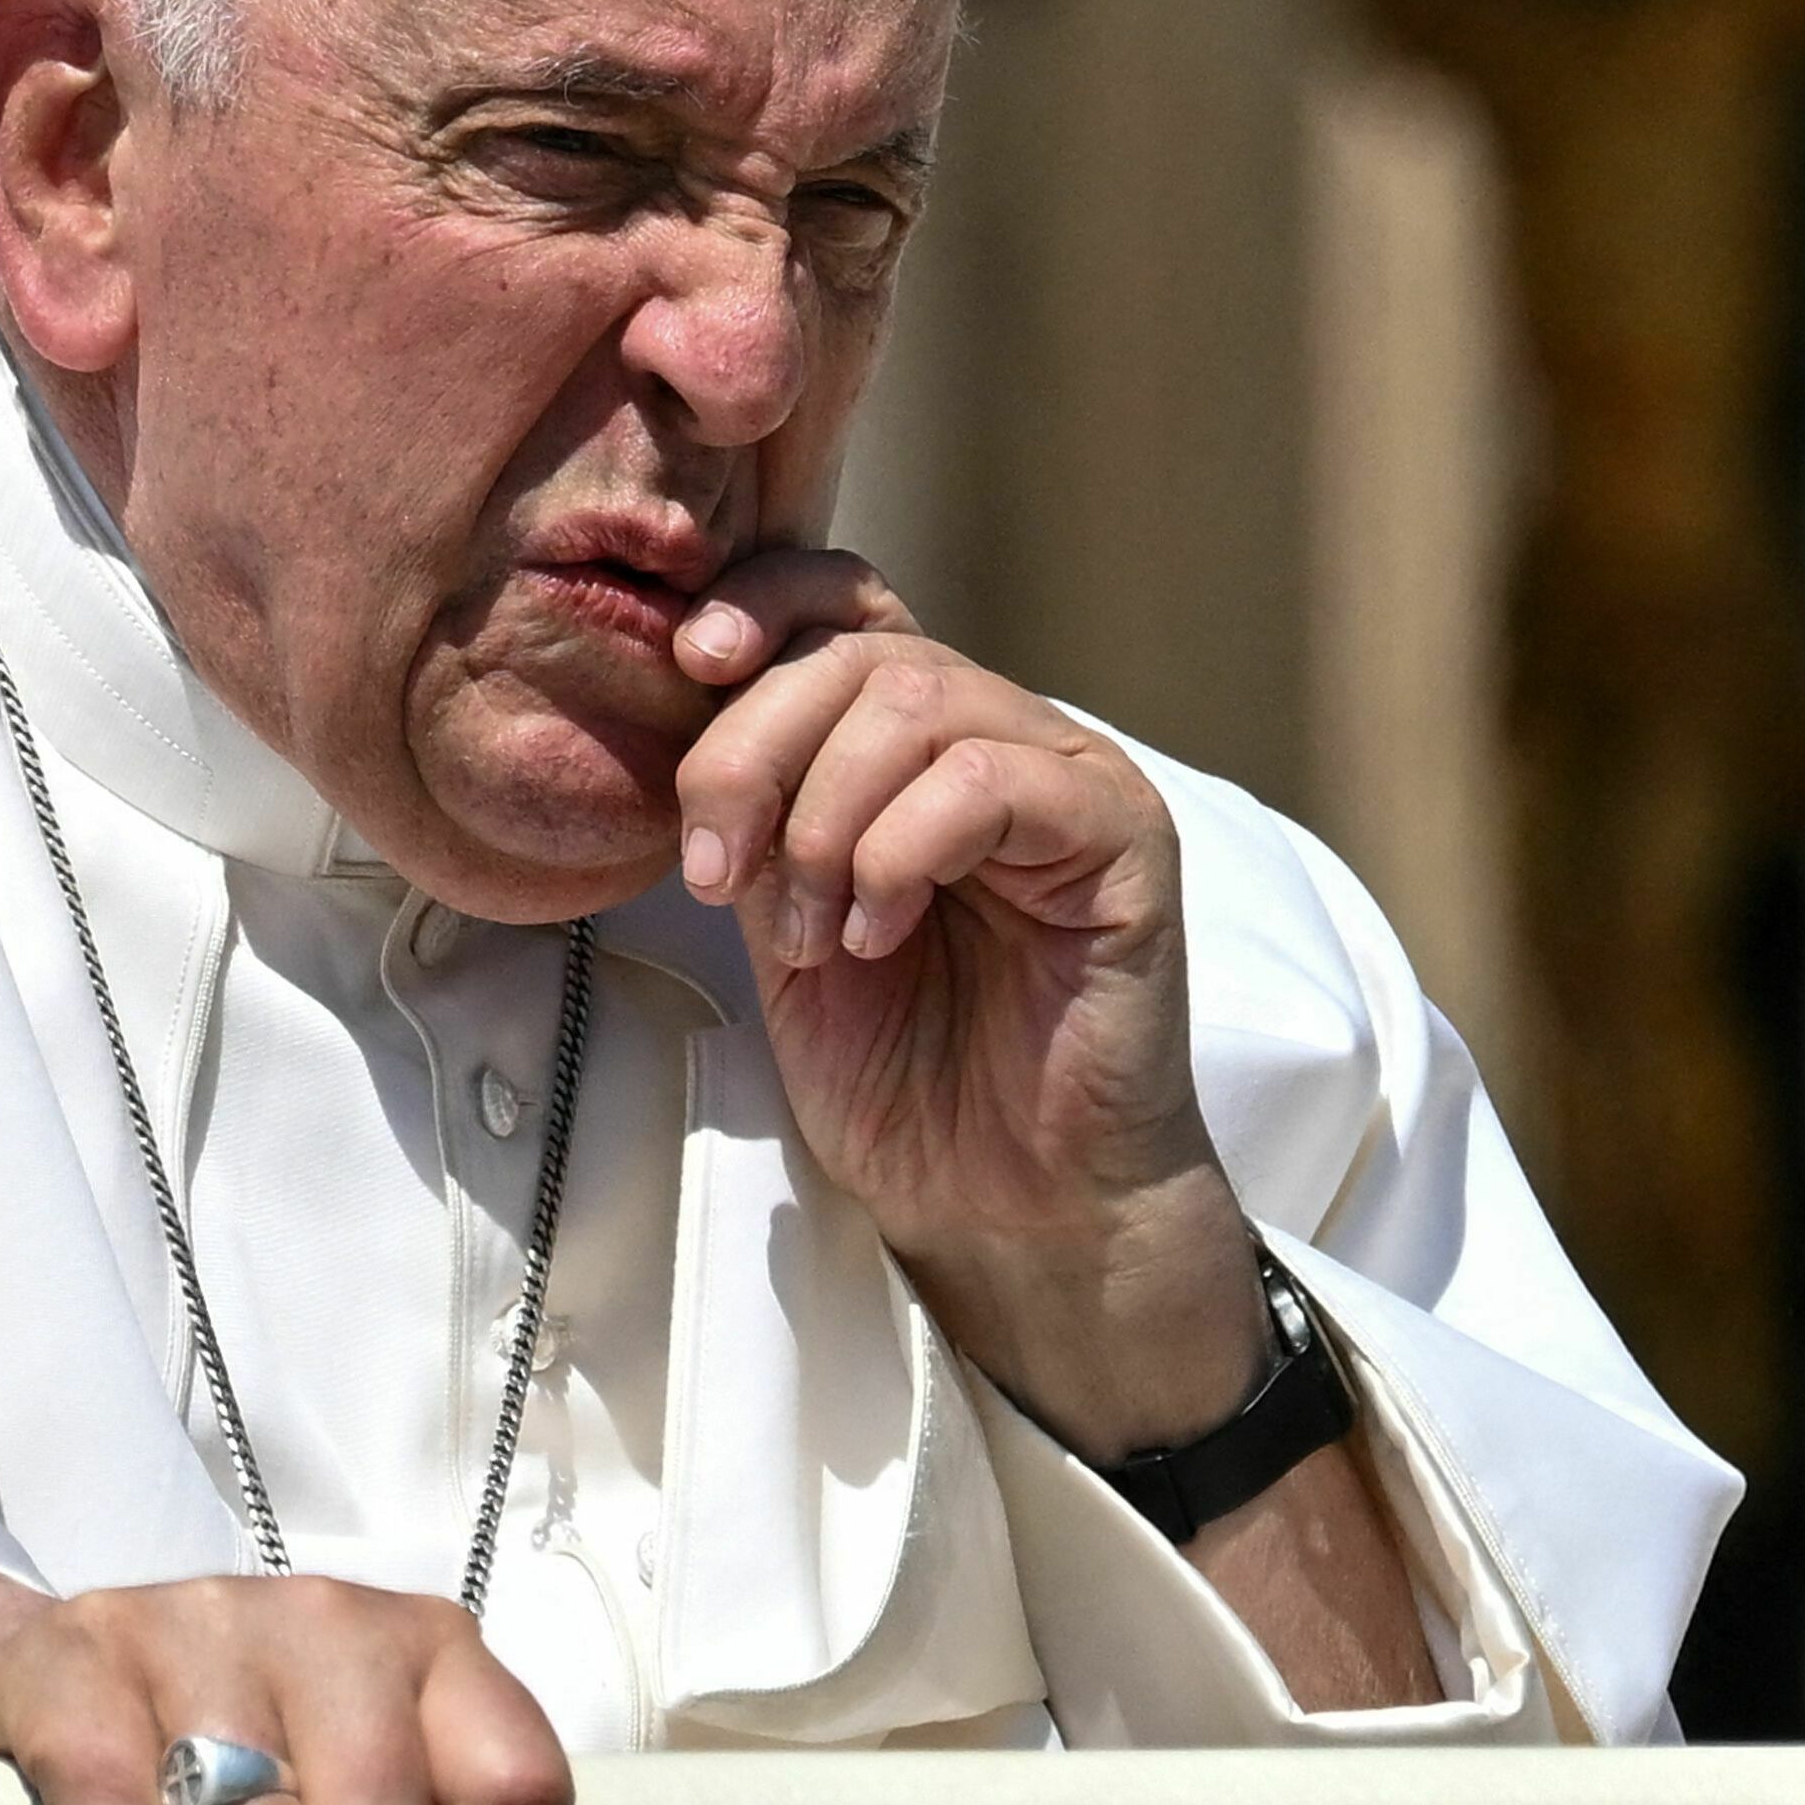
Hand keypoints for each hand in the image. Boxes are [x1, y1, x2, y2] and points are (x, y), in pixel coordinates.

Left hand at [667, 551, 1269, 1456]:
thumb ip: (756, 815)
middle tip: (718, 876)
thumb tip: (681, 713)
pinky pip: (993, 780)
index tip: (686, 668)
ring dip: (825, 819)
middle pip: (860, 647)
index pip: (843, 599)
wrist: (1013, 1205)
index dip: (759, 604)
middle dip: (754, 748)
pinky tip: (879, 934)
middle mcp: (1000, 737)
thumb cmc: (911, 1080)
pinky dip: (903, 850)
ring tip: (815, 935)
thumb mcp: (788, 926)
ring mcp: (1067, 779)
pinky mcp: (1122, 835)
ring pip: (919, 699)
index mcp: (915, 746)